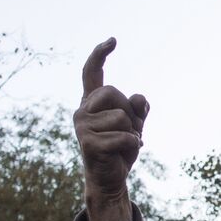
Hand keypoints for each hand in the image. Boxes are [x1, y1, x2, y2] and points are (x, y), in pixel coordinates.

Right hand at [73, 38, 148, 220]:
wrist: (110, 179)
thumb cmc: (120, 148)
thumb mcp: (134, 124)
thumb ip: (137, 108)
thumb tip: (139, 99)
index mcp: (91, 102)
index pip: (92, 73)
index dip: (100, 55)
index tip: (113, 40)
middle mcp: (82, 111)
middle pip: (114, 94)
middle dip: (129, 113)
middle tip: (127, 131)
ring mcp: (82, 126)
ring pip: (122, 117)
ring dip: (132, 132)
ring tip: (122, 145)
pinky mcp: (88, 143)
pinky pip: (125, 136)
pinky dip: (132, 146)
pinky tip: (121, 155)